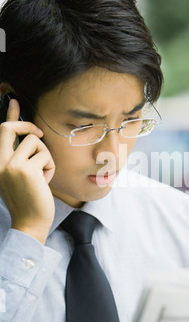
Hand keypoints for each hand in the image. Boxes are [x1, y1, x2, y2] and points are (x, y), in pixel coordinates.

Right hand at [0, 98, 55, 243]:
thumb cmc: (28, 200)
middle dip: (26, 124)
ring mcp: (11, 164)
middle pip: (9, 127)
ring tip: (43, 175)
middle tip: (39, 133)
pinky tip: (45, 182)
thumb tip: (31, 136)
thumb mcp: (18, 176)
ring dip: (45, 156)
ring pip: (35, 141)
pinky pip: (46, 155)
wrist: (30, 223)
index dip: (9, 114)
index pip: (1, 131)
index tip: (14, 99)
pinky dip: (50, 167)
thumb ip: (20, 155)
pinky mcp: (26, 169)